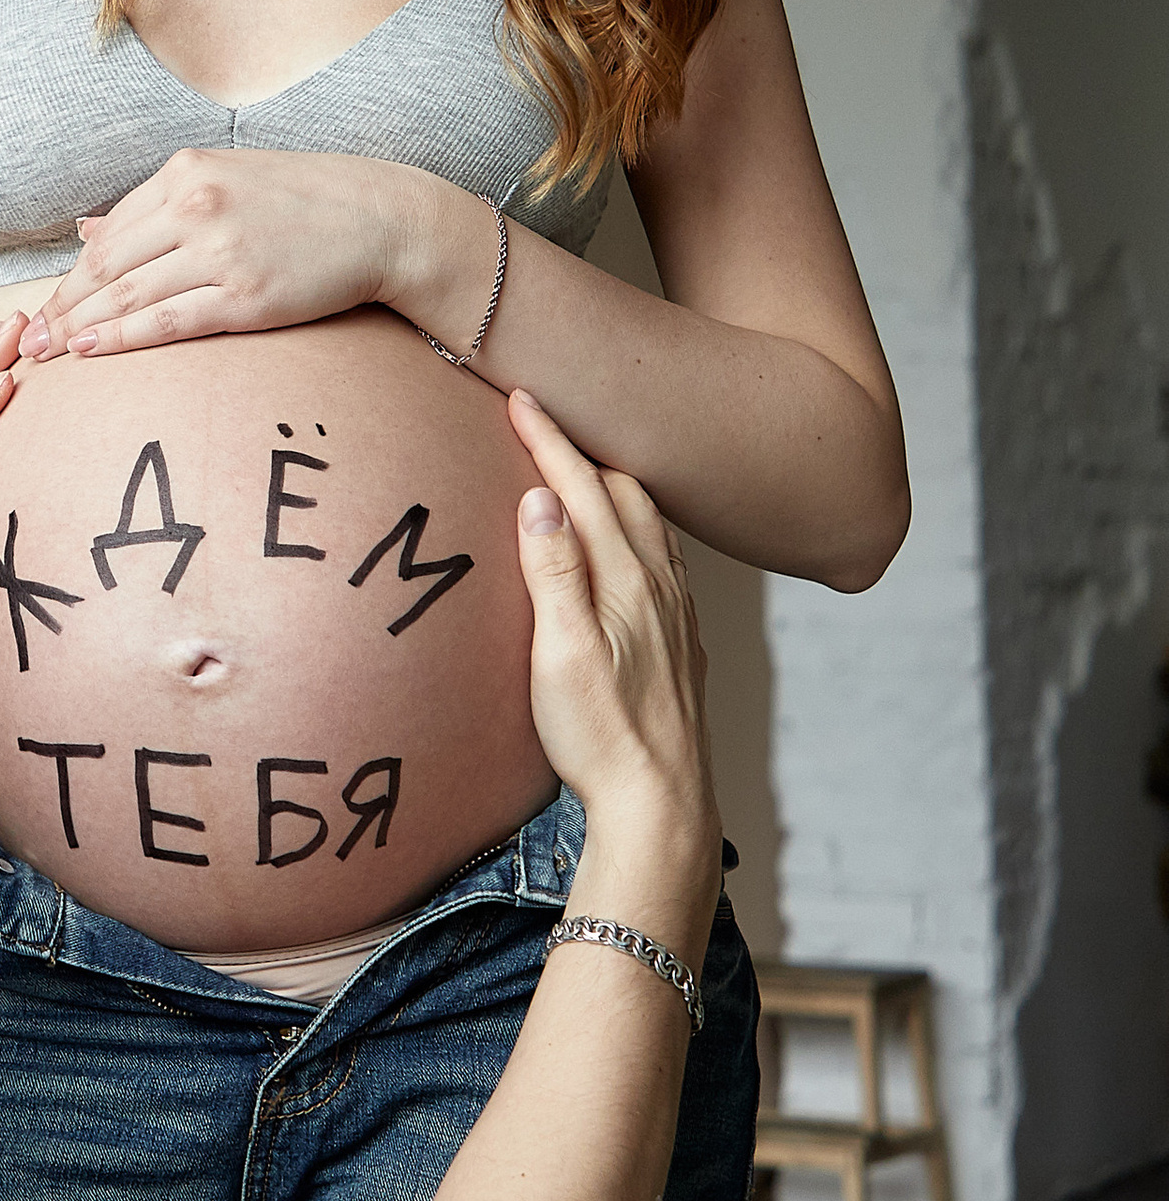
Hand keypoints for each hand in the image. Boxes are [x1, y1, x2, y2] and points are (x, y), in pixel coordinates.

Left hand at [22, 150, 420, 360]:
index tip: (39, 309)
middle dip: (60, 308)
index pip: (108, 233)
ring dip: (79, 329)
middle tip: (23, 342)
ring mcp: (221, 252)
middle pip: (106, 266)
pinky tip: (91, 352)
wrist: (380, 219)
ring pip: (128, 296)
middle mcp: (196, 207)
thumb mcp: (222, 179)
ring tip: (45, 355)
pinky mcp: (247, 296)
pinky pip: (168, 322)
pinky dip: (122, 339)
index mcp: (185, 173)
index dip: (68, 277)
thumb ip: (152, 204)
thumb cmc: (301, 201)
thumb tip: (86, 230)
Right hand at [509, 387, 720, 954]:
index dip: (548, 439)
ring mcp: (677, 613)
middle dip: (581, 447)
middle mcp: (659, 585)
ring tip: (582, 466)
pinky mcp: (681, 642)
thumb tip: (539, 496)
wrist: (663, 805)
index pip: (580, 488)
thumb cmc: (601, 737)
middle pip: (623, 490)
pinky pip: (664, 557)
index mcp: (625, 579)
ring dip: (612, 484)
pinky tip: (630, 544)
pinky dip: (637, 527)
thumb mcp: (561, 655)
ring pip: (649, 522)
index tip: (519, 396)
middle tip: (542, 418)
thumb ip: (553, 571)